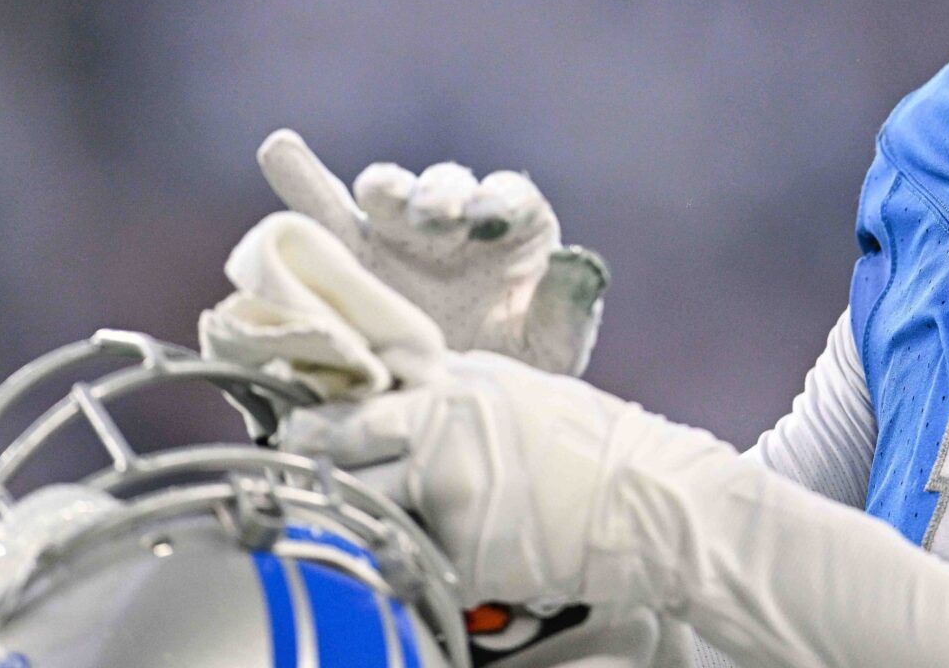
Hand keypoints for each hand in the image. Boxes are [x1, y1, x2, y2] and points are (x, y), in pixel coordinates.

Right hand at [257, 130, 606, 373]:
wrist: (452, 410)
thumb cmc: (513, 369)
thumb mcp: (552, 348)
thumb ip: (568, 307)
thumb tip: (578, 258)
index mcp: (513, 231)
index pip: (511, 199)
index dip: (500, 202)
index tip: (490, 218)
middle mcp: (454, 221)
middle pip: (446, 189)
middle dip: (441, 198)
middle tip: (438, 219)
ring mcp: (398, 232)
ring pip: (388, 193)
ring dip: (386, 192)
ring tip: (378, 200)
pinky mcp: (350, 253)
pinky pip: (322, 212)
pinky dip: (301, 180)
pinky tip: (280, 149)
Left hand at [280, 349, 734, 611]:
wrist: (649, 500)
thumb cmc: (593, 442)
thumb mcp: (518, 391)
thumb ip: (453, 391)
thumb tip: (396, 389)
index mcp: (457, 391)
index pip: (358, 400)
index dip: (320, 417)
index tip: (299, 425)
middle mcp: (443, 436)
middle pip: (341, 448)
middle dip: (314, 459)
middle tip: (303, 468)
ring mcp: (449, 497)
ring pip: (362, 507)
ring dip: (351, 512)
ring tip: (350, 516)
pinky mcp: (462, 555)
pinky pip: (411, 558)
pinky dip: (409, 557)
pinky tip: (418, 552)